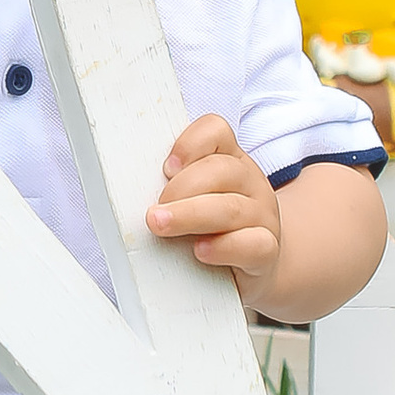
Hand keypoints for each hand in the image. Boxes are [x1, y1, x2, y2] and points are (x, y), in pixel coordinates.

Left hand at [146, 114, 282, 299]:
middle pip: (221, 170)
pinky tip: (201, 251)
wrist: (259, 263)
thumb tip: (127, 190)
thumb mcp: (197, 197)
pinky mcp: (267, 252)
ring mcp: (263, 217)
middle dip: (181, 188)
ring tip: (160, 224)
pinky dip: (224, 247)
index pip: (216, 131)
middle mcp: (251, 183)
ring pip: (232, 208)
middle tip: (153, 210)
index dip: (189, 144)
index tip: (165, 168)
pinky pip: (253, 244)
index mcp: (231, 161)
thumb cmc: (216, 226)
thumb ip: (173, 185)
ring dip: (190, 215)